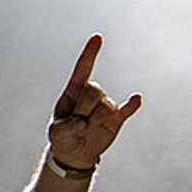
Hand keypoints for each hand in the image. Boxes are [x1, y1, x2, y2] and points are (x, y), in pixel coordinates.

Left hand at [47, 33, 141, 170]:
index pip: (83, 69)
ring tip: (86, 130)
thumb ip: (65, 127)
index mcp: (73, 91)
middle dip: (84, 110)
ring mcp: (105, 105)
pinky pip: (126, 110)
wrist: (75, 154)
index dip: (90, 54)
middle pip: (94, 91)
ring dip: (94, 122)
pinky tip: (136, 99)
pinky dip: (131, 105)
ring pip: (105, 107)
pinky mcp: (116, 118)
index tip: (97, 37)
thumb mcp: (55, 134)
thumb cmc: (62, 137)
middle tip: (77, 125)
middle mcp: (91, 94)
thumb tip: (82, 123)